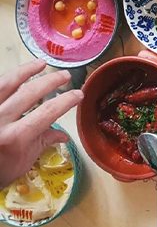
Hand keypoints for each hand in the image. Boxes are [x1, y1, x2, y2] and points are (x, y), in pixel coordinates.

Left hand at [0, 60, 82, 188]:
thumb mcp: (22, 162)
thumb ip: (41, 143)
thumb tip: (63, 135)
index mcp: (15, 137)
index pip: (47, 112)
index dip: (65, 101)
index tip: (78, 94)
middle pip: (28, 93)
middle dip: (50, 81)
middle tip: (65, 76)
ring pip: (6, 84)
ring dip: (25, 71)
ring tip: (40, 64)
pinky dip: (6, 80)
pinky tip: (16, 75)